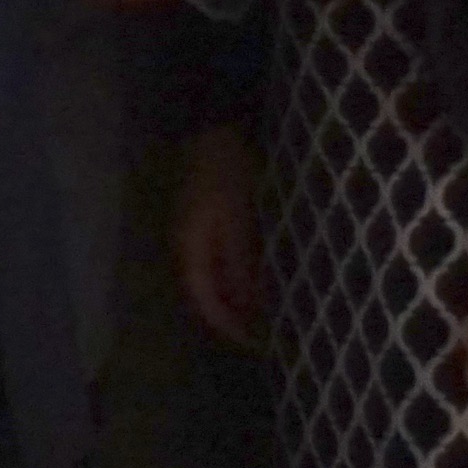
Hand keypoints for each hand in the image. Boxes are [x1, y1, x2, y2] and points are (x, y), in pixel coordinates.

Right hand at [174, 123, 267, 350]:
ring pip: (221, 276)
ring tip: (277, 305)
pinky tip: (271, 271)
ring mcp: (202, 231)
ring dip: (245, 293)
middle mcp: (191, 245)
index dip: (230, 326)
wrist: (217, 125)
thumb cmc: (227, 173)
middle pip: (212, 292)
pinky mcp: (216, 219)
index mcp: (190, 248)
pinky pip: (229, 257)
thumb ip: (243, 263)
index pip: (205, 302)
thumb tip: (254, 305)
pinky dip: (248, 272)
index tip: (258, 343)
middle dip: (239, 313)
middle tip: (273, 329)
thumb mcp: (238, 219)